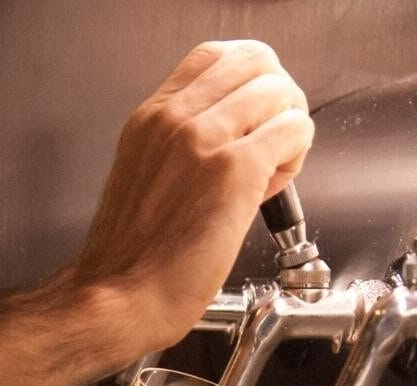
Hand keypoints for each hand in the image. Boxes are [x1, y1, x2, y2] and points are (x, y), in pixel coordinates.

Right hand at [76, 39, 314, 354]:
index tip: (251, 122)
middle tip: (274, 142)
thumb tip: (231, 146)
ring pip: (280, 92)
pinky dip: (297, 153)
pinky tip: (274, 187)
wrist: (120, 297)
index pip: (215, 57)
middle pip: (255, 62)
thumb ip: (181, 152)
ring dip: (290, 127)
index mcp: (152, 118)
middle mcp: (176, 118)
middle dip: (278, 100)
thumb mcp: (144, 180)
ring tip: (274, 169)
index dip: (248, 84)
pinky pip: (293, 130)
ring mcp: (205, 139)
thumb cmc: (132, 260)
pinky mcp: (235, 170)